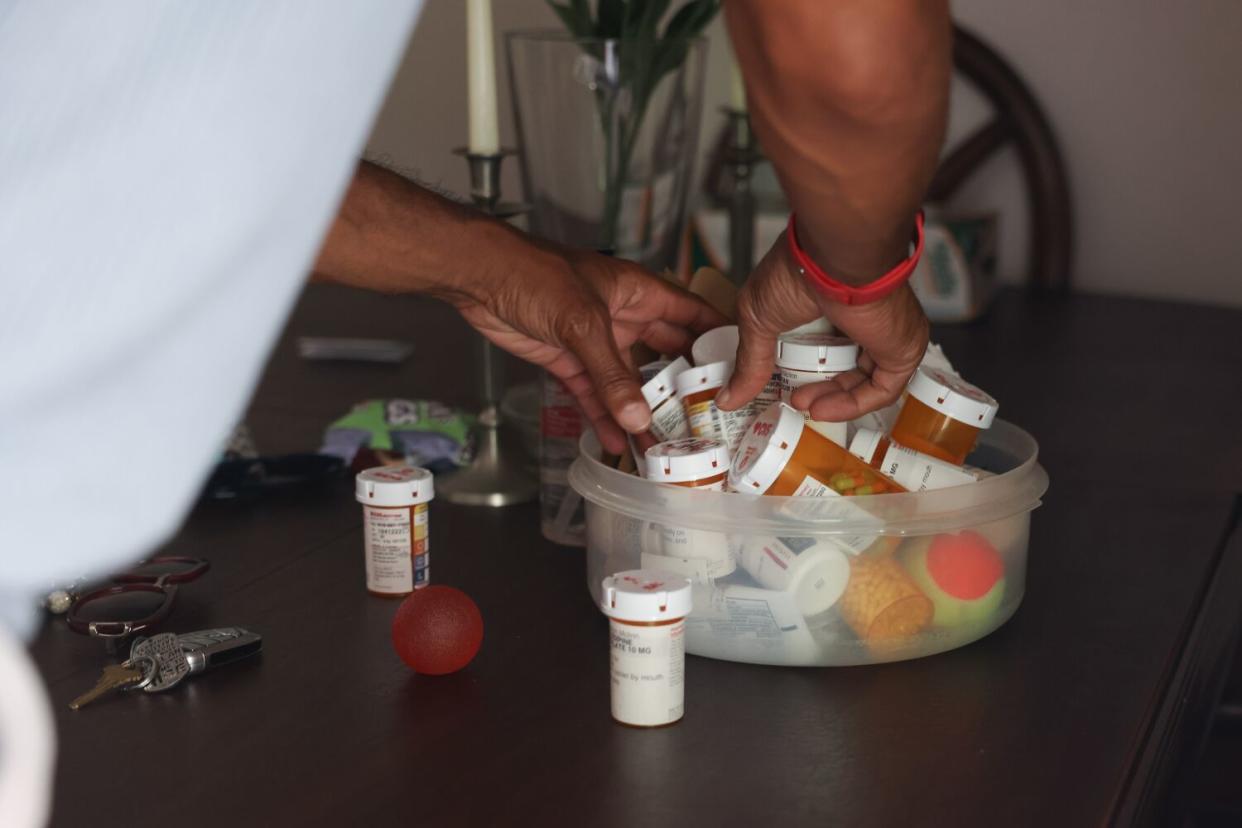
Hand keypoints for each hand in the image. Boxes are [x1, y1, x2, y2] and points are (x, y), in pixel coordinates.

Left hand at [450, 238, 725, 453]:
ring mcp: (595, 341)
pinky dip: (605, 416)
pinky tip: (619, 441)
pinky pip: (593, 393)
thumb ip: (611, 373)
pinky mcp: (568, 361)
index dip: (715, 337)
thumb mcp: (583, 324)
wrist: (481, 278)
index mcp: (638, 292)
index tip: (738, 367)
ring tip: (663, 444)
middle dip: (682, 386)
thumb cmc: (536, 275)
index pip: (690, 314)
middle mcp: (623, 317)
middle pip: (664, 354)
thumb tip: (638, 415)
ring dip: (642, 411)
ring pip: (627, 382)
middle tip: (705, 419)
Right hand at [716, 230, 927, 421]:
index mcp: (836, 301)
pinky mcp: (902, 349)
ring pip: (865, 381)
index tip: (780, 384)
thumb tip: (728, 397)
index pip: (827, 344)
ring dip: (832, 400)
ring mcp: (888, 333)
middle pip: (847, 366)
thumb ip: (749, 361)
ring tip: (804, 404)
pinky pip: (882, 389)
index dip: (804, 369)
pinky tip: (823, 408)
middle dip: (818, 389)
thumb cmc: (799, 269)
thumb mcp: (758, 318)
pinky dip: (852, 405)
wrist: (835, 257)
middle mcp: (867, 316)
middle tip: (793, 399)